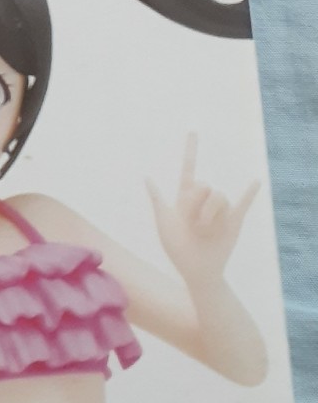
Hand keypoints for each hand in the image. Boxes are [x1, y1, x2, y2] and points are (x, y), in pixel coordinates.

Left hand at [147, 134, 258, 290]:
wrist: (197, 271)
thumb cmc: (177, 248)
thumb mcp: (164, 222)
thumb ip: (158, 199)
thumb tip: (146, 177)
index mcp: (186, 197)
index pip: (189, 169)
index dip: (191, 150)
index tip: (193, 131)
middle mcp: (204, 200)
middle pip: (203, 185)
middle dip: (196, 204)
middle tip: (191, 224)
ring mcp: (219, 210)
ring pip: (218, 197)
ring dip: (209, 215)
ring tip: (204, 231)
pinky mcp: (233, 221)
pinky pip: (243, 204)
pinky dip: (249, 192)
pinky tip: (256, 181)